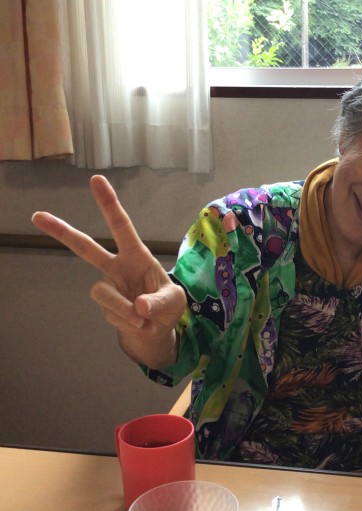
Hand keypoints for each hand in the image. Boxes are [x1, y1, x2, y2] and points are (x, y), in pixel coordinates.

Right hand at [32, 175, 185, 366]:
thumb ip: (159, 302)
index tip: (96, 180)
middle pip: (85, 247)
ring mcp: (108, 286)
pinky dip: (128, 323)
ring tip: (143, 320)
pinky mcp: (104, 307)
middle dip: (63, 232)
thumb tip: (138, 306)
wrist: (157, 330)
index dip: (109, 204)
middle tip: (38, 216)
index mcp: (136, 255)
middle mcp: (117, 267)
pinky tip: (141, 325)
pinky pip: (112, 315)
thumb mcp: (174, 301)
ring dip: (122, 309)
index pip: (121, 226)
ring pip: (101, 293)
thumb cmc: (167, 305)